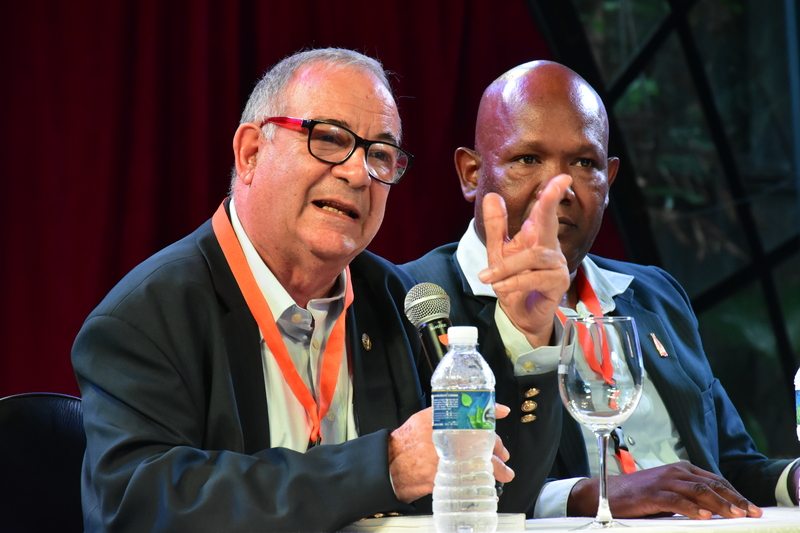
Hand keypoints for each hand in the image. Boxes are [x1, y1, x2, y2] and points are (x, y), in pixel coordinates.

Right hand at [388, 405, 514, 502]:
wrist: (391, 465)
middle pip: (482, 441)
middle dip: (496, 448)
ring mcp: (450, 459)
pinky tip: (488, 483)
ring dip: (496, 468)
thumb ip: (443, 413)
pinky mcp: (448, 477)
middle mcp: (448, 439)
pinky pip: (470, 478)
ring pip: (481, 461)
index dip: (491, 413)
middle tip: (502, 452)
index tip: (501, 412)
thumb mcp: (423, 418)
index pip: (472, 413)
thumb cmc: (406, 442)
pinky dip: (480, 480)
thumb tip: (461, 408)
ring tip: (505, 472)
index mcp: (443, 422)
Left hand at [478, 175, 571, 347]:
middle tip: (556, 186)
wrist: (520, 316)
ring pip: (533, 256)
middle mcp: (549, 248)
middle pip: (550, 222)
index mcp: (537, 237)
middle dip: (551, 203)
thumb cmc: (514, 282)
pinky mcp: (556, 283)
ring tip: (489, 278)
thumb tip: (493, 196)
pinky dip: (515, 282)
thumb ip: (496, 226)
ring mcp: (556, 265)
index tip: (562, 177)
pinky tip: (501, 287)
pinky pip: (535, 278)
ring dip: (508, 266)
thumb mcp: (499, 252)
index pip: (544, 212)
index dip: (553, 193)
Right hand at [567, 462, 762, 518]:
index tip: (752, 508)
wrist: (605, 492)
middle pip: (711, 485)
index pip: (716, 480)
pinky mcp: (652, 493)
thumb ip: (689, 496)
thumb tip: (716, 511)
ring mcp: (664, 481)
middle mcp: (675, 471)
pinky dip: (693, 509)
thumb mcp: (668, 492)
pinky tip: (706, 517)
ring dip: (720, 505)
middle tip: (752, 512)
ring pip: (699, 491)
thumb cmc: (638, 495)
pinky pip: (677, 500)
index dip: (736, 494)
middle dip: (735, 500)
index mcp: (681, 469)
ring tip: (736, 515)